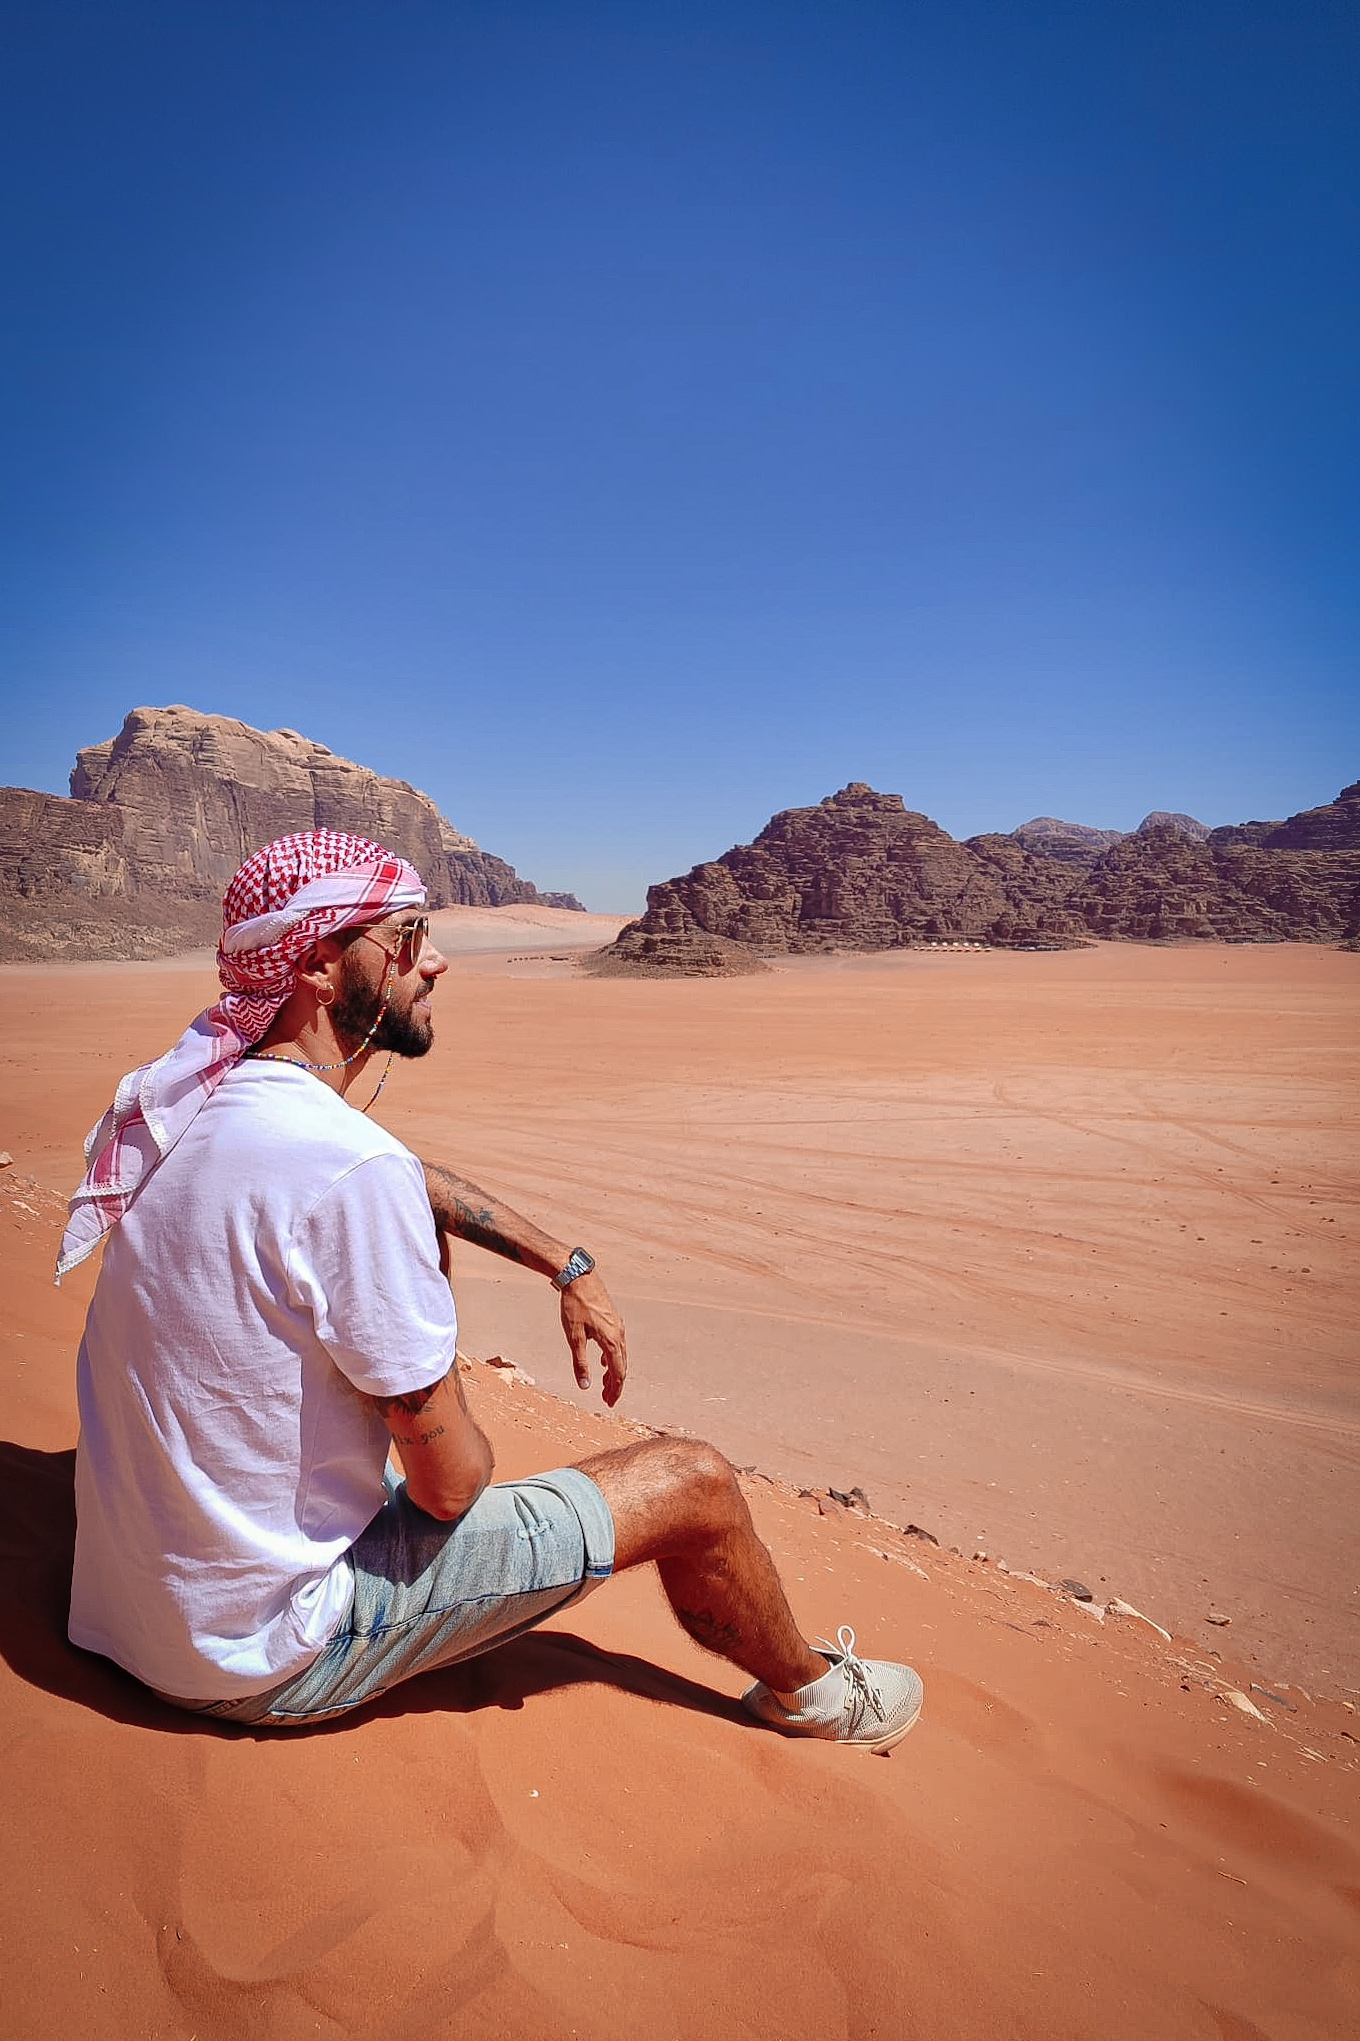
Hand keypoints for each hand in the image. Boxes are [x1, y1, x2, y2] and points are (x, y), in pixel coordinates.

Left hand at [559, 1268, 627, 1406]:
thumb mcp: (574, 1337)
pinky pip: (618, 1344)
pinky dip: (613, 1357)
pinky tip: (605, 1361)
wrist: (580, 1277)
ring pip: (620, 1355)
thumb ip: (580, 1362)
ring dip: (614, 1372)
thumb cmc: (575, 1306)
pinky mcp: (613, 1319)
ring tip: (605, 1385)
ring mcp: (618, 1326)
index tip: (609, 1403)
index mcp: (612, 1340)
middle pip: (622, 1366)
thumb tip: (585, 1386)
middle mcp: (619, 1334)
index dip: (615, 1390)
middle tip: (606, 1399)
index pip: (618, 1373)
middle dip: (615, 1384)